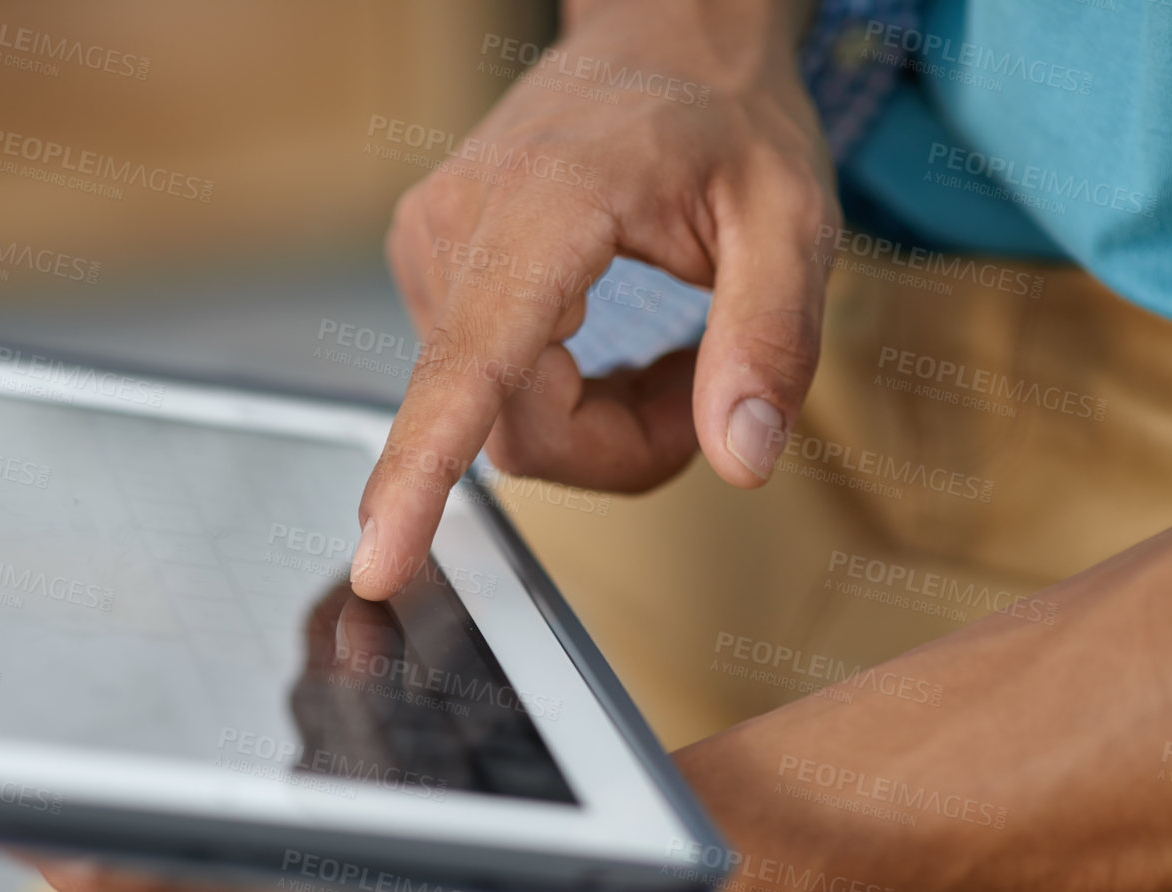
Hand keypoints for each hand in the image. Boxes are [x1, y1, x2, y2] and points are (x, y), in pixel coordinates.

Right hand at [349, 0, 834, 599]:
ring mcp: (429, 253)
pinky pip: (487, 396)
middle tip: (711, 389)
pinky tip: (609, 342)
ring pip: (500, 426)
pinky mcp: (428, 274)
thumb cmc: (723, 117)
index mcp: (542, 208)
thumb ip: (770, 339)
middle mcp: (456, 231)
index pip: (470, 368)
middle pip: (513, 432)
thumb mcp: (792, 218)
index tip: (379, 559)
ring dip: (597, 423)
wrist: (658, 37)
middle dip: (621, 446)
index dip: (422, 474)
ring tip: (673, 351)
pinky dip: (563, 398)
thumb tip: (742, 458)